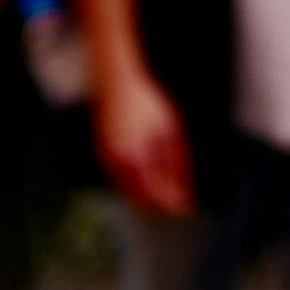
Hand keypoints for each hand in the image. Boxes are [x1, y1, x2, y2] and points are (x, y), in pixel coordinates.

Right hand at [92, 65, 194, 220]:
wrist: (116, 81)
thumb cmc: (146, 102)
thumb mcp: (170, 129)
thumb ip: (177, 161)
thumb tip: (184, 189)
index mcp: (135, 156)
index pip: (155, 194)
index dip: (172, 203)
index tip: (187, 207)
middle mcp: (117, 162)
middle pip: (141, 198)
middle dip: (161, 202)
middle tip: (180, 201)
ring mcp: (106, 160)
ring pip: (130, 192)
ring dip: (149, 195)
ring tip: (170, 186)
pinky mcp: (103, 155)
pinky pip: (121, 180)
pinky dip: (137, 184)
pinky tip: (152, 175)